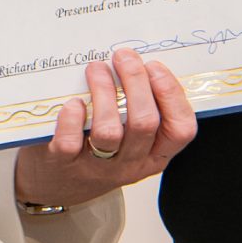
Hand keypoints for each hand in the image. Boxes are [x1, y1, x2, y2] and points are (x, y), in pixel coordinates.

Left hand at [11, 46, 197, 209]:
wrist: (60, 185)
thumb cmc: (101, 152)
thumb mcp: (132, 139)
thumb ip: (141, 108)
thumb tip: (140, 61)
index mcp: (155, 155)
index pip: (181, 129)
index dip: (171, 94)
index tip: (154, 66)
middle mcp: (131, 164)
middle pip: (144, 123)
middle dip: (135, 81)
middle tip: (123, 56)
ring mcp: (98, 167)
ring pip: (109, 131)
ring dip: (104, 92)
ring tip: (96, 69)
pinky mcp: (65, 164)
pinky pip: (71, 142)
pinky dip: (72, 118)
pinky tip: (73, 103)